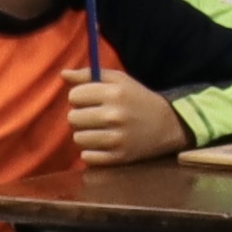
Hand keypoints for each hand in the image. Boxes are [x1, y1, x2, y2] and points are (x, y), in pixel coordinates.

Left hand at [62, 74, 186, 165]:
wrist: (168, 125)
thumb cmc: (138, 99)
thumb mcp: (119, 80)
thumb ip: (89, 75)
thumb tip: (62, 74)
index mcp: (114, 94)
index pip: (74, 96)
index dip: (80, 97)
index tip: (91, 100)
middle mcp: (115, 116)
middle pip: (72, 118)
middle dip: (80, 116)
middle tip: (94, 116)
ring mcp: (117, 139)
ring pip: (78, 138)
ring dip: (85, 134)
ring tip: (99, 130)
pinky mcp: (118, 157)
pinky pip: (87, 156)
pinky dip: (92, 151)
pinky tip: (104, 143)